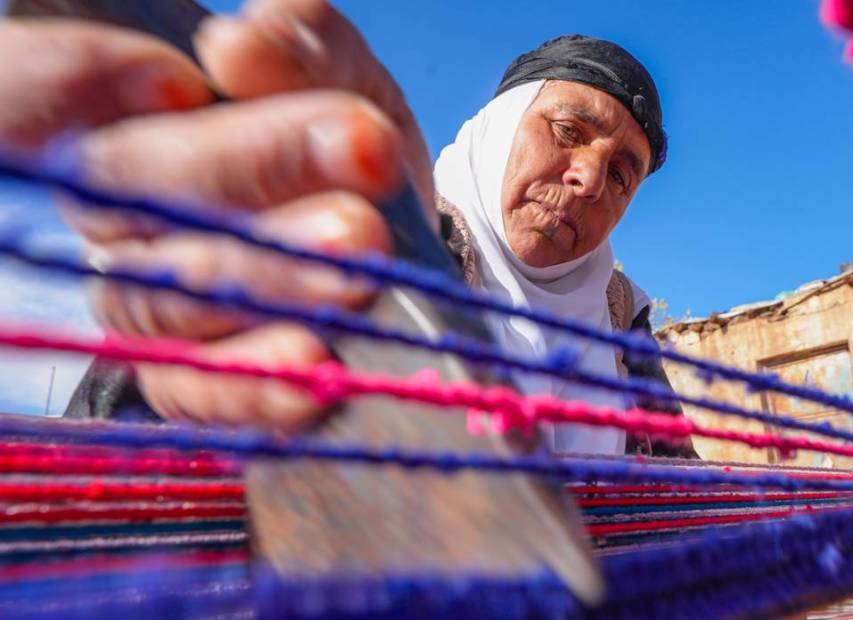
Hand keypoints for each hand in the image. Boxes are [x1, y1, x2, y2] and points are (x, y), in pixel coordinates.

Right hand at [0, 0, 432, 431]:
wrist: (401, 241)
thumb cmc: (349, 147)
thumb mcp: (342, 80)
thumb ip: (301, 48)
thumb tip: (241, 47)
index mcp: (129, 119)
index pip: (30, 90)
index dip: (76, 80)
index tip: (182, 80)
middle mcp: (118, 214)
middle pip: (124, 190)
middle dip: (241, 168)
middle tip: (351, 157)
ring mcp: (148, 302)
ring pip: (159, 297)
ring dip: (263, 276)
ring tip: (356, 255)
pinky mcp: (186, 382)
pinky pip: (194, 392)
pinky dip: (255, 382)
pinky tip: (312, 365)